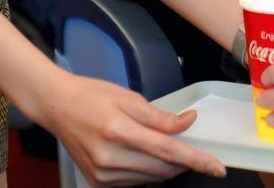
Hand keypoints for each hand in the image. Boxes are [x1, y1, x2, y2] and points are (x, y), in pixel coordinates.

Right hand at [33, 70, 225, 184]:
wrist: (55, 106)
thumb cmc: (92, 95)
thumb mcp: (129, 97)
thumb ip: (160, 116)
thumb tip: (189, 122)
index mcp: (118, 130)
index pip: (167, 151)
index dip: (196, 160)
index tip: (218, 167)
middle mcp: (110, 157)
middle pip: (162, 168)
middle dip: (184, 162)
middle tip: (194, 151)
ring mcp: (102, 174)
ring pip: (151, 179)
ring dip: (166, 168)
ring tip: (165, 148)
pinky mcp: (97, 182)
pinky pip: (135, 182)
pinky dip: (147, 172)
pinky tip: (145, 156)